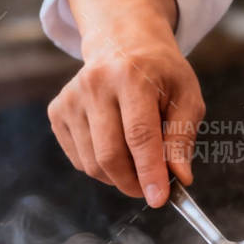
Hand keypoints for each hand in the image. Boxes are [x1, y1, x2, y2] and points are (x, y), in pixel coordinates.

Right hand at [47, 1, 203, 206]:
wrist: (122, 44)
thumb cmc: (160, 74)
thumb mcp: (186, 97)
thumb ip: (182, 138)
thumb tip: (180, 177)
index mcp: (131, 76)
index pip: (139, 135)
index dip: (149, 172)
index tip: (159, 199)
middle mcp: (94, 85)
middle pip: (110, 155)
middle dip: (133, 183)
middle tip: (152, 188)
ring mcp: (71, 98)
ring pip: (92, 164)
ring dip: (118, 177)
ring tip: (137, 159)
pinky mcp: (57, 111)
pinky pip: (80, 160)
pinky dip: (100, 167)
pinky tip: (116, 145)